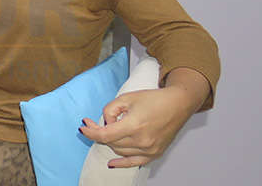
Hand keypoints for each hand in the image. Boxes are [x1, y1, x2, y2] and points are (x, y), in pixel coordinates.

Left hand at [79, 68, 209, 167]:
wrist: (177, 104)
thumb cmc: (153, 99)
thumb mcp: (126, 97)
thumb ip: (110, 110)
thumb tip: (105, 123)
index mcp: (134, 125)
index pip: (105, 135)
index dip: (91, 132)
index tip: (83, 127)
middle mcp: (142, 140)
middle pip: (111, 142)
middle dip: (99, 133)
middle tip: (93, 123)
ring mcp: (149, 149)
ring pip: (120, 151)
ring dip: (111, 142)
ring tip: (110, 130)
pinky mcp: (155, 153)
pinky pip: (134, 162)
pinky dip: (122, 163)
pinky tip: (112, 164)